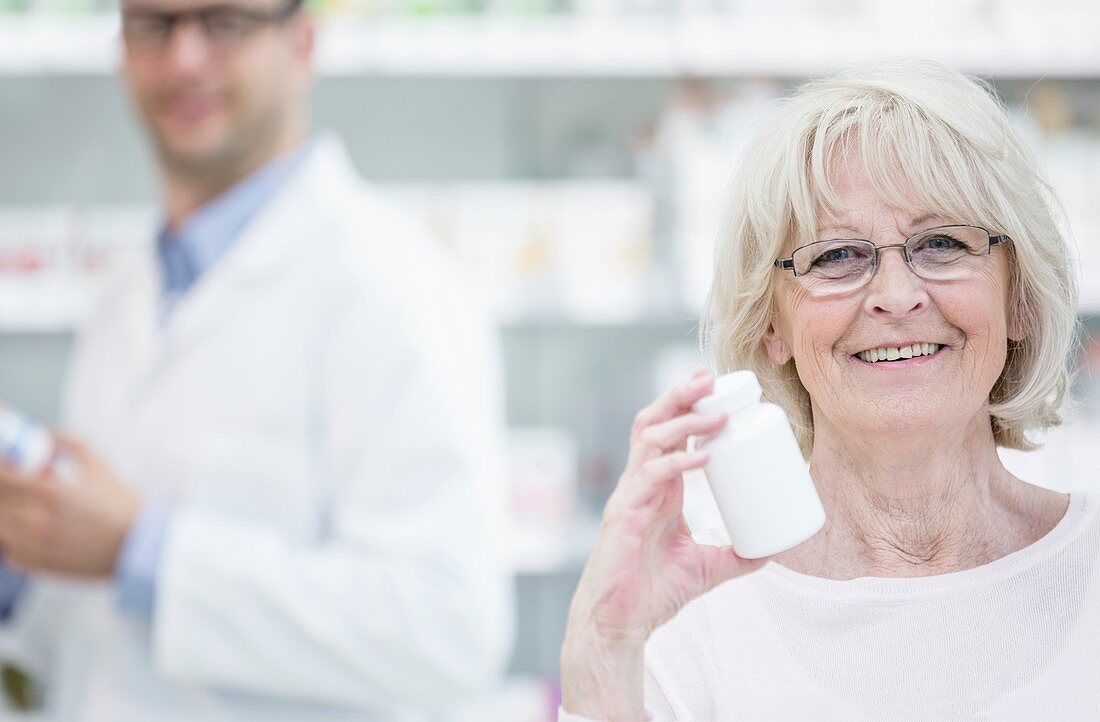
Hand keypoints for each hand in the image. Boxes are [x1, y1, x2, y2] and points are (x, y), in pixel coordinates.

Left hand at [0, 436, 140, 577]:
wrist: (139, 546)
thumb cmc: (121, 506)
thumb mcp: (100, 466)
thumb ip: (69, 444)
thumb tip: (44, 435)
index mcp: (52, 494)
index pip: (2, 479)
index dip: (1, 469)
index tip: (8, 464)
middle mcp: (38, 522)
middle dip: (5, 488)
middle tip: (18, 482)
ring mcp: (37, 547)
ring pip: (0, 528)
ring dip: (7, 513)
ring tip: (28, 506)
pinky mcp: (40, 565)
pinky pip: (10, 552)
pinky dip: (14, 538)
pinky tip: (33, 530)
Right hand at [561, 369, 768, 720]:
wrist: (621, 624)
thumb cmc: (653, 592)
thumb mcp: (707, 568)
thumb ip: (737, 555)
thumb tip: (775, 548)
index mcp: (657, 488)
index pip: (668, 433)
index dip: (687, 407)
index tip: (715, 387)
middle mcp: (640, 484)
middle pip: (653, 422)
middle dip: (678, 396)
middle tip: (708, 378)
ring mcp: (630, 496)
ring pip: (649, 439)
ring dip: (682, 421)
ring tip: (716, 414)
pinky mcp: (624, 514)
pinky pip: (649, 476)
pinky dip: (676, 462)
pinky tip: (702, 456)